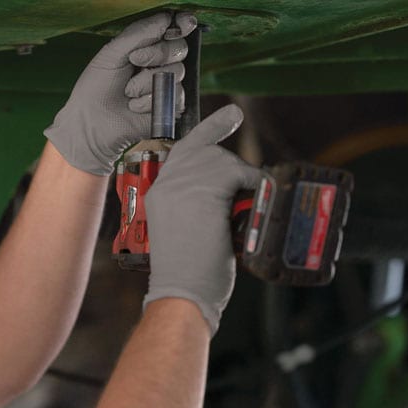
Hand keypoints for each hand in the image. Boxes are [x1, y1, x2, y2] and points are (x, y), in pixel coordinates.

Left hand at [44, 12, 196, 175]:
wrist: (90, 123)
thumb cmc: (95, 88)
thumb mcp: (112, 52)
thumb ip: (139, 32)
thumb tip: (166, 18)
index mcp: (147, 45)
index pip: (175, 28)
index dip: (182, 24)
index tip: (177, 26)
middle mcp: (160, 63)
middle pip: (180, 48)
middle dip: (156, 53)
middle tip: (134, 62)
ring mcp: (166, 85)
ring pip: (177, 72)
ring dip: (147, 82)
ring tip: (128, 91)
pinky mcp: (169, 107)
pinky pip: (175, 96)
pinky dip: (150, 101)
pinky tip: (134, 106)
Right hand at [143, 104, 262, 334]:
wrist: (181, 293)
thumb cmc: (188, 274)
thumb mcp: (187, 231)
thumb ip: (199, 205)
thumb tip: (233, 193)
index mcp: (157, 194)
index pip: (184, 150)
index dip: (210, 130)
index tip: (231, 114)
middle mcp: (166, 185)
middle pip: (206, 151)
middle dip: (231, 167)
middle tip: (247, 185)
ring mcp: (181, 187)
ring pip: (223, 162)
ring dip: (241, 183)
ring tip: (238, 212)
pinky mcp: (201, 192)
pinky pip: (237, 174)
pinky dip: (250, 187)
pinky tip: (247, 204)